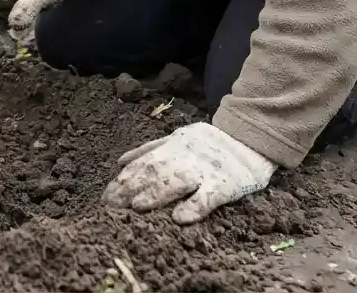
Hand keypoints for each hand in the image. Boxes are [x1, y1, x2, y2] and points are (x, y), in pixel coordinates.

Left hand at [102, 122, 276, 224]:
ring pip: (176, 181)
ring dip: (156, 193)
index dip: (121, 181)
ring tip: (138, 207)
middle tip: (111, 208)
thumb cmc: (210, 144)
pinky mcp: (226, 184)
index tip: (105, 199)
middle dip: (130, 189)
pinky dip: (195, 206)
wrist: (251, 138)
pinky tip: (181, 219)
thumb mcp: (177, 138)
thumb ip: (150, 149)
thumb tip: (121, 161)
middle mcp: (183, 157)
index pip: (140, 165)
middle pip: (153, 172)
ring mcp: (204, 170)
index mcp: (170, 147)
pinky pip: (209, 196)